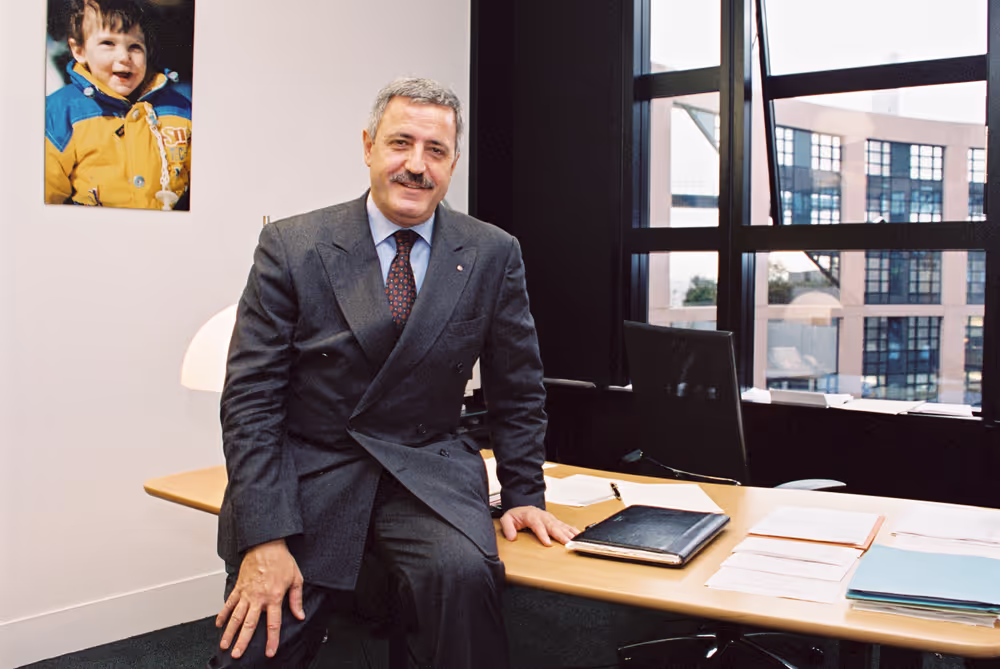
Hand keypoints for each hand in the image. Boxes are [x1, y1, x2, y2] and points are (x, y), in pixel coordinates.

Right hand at [216, 539, 304, 658]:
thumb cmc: (281, 560)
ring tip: (225, 645)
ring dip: (229, 632)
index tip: (269, 652)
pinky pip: (229, 603)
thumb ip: (296, 599)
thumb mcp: (296, 578)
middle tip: (237, 654)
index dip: (272, 640)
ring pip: (236, 616)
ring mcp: (246, 593)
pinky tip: (219, 625)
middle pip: (249, 624)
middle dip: (242, 641)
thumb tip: (300, 615)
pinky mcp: (238, 587)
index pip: (273, 623)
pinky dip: (223, 614)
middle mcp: (258, 597)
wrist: (266, 544)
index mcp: (274, 596)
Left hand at [499, 506, 579, 545]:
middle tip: (567, 543)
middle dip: (561, 535)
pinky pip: (565, 525)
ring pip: (561, 526)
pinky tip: (578, 535)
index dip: (543, 534)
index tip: (548, 543)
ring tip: (575, 541)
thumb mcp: (507, 519)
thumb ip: (508, 527)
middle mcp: (543, 517)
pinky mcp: (555, 521)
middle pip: (553, 526)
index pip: (538, 525)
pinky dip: (572, 530)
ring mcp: (551, 519)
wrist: (524, 508)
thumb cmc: (517, 515)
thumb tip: (511, 537)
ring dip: (569, 533)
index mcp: (532, 516)